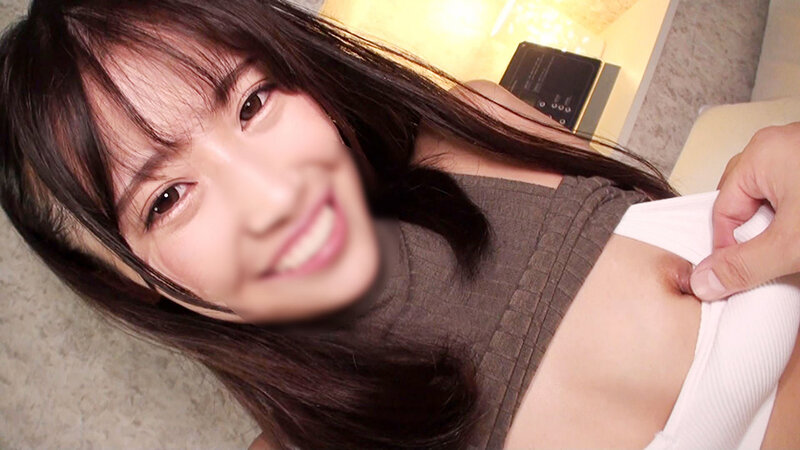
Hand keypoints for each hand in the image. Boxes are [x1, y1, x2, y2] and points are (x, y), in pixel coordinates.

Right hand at [690, 122, 799, 299]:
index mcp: (762, 152)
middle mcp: (780, 143)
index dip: (728, 247)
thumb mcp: (793, 244)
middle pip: (744, 201)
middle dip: (754, 234)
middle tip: (774, 257)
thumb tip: (706, 280)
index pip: (723, 210)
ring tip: (796, 244)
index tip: (737, 273)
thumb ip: (745, 266)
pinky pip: (793, 190)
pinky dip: (796, 215)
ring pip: (771, 197)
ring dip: (778, 226)